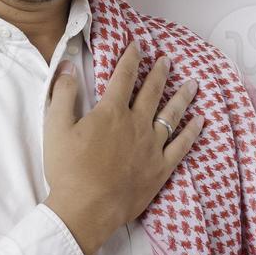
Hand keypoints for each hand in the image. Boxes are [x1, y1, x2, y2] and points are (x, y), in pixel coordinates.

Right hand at [43, 39, 204, 254]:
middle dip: (160, 72)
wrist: (87, 208)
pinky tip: (199, 121)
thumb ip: (63, 94)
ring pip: (172, 114)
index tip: (137, 46)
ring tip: (192, 83)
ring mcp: (152, 146)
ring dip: (182, 96)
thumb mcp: (55, 127)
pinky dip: (192, 131)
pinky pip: (182, 145)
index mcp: (111, 112)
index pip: (123, 77)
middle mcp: (136, 124)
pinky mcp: (161, 168)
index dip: (131, 58)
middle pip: (152, 91)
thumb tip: (69, 67)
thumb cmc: (68, 169)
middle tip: (167, 60)